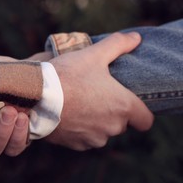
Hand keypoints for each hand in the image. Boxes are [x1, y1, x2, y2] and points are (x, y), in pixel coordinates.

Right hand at [46, 32, 153, 149]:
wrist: (37, 97)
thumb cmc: (68, 75)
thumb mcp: (94, 54)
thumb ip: (118, 44)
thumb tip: (137, 37)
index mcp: (123, 107)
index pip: (146, 121)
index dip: (140, 112)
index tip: (130, 103)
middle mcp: (112, 127)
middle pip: (121, 124)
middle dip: (113, 113)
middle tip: (97, 95)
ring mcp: (93, 138)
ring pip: (102, 132)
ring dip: (96, 123)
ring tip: (80, 104)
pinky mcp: (76, 145)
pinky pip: (84, 139)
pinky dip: (79, 130)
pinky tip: (68, 115)